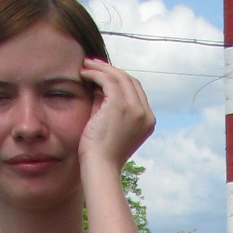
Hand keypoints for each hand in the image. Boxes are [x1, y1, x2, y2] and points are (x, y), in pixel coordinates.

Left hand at [77, 57, 155, 172]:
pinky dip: (96, 74)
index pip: (135, 90)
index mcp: (147, 121)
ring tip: (86, 65)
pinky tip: (84, 73)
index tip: (103, 74)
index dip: (119, 79)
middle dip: (111, 70)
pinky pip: (108, 80)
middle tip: (93, 65)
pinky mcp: (120, 106)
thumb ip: (108, 105)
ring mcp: (135, 109)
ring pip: (119, 77)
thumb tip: (100, 86)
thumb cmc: (101, 153)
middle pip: (130, 80)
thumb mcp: (110, 125)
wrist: (100, 168)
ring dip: (101, 68)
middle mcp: (145, 114)